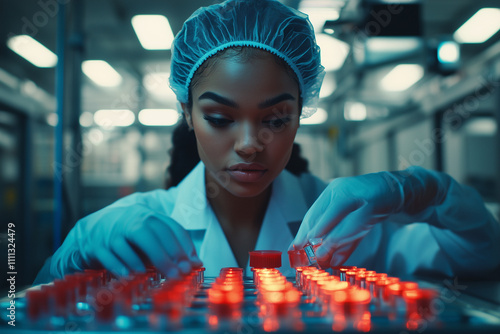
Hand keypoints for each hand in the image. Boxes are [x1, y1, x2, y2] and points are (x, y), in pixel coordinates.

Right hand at [50, 203, 201, 278]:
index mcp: (149, 216)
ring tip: (160, 277)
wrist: (91, 230)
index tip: (193, 264)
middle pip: (152, 233)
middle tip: (181, 274)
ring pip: (131, 240)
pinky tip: (131, 276)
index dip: (184, 245)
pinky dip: (120, 265)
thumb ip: (170, 248)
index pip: (171, 227)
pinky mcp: (96, 244)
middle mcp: (131, 219)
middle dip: (169, 254)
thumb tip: (195, 265)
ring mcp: (113, 231)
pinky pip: (108, 254)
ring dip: (147, 259)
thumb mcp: (150, 238)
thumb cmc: (129, 237)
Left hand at [290, 166, 446, 266]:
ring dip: (329, 245)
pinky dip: (347, 243)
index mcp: (335, 190)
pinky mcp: (376, 202)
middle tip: (303, 257)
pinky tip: (338, 259)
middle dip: (311, 240)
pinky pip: (358, 226)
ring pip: (340, 223)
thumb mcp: (353, 215)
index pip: (313, 213)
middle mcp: (344, 189)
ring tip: (319, 260)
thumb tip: (318, 252)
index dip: (302, 233)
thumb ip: (339, 233)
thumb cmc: (374, 203)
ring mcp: (360, 194)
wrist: (406, 189)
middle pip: (322, 217)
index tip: (293, 249)